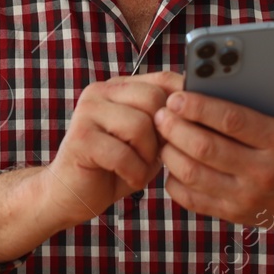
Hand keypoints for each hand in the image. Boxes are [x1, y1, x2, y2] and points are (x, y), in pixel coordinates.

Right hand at [41, 71, 182, 228]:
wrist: (71, 195)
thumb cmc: (115, 167)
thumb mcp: (148, 141)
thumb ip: (167, 121)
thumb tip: (202, 110)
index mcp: (120, 87)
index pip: (163, 78)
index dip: (186, 101)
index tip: (197, 126)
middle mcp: (101, 91)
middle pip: (154, 99)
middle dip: (163, 134)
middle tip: (155, 156)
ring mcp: (87, 112)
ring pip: (140, 125)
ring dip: (148, 156)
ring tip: (139, 169)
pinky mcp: (80, 138)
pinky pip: (123, 154)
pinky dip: (134, 173)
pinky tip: (129, 179)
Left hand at [155, 65, 273, 229]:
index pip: (233, 121)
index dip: (200, 107)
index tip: (177, 96)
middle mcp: (263, 171)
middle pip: (206, 148)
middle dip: (175, 128)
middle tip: (161, 113)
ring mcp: (247, 197)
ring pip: (194, 175)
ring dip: (170, 152)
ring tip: (163, 134)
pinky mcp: (235, 215)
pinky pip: (193, 200)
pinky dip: (174, 181)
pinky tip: (173, 163)